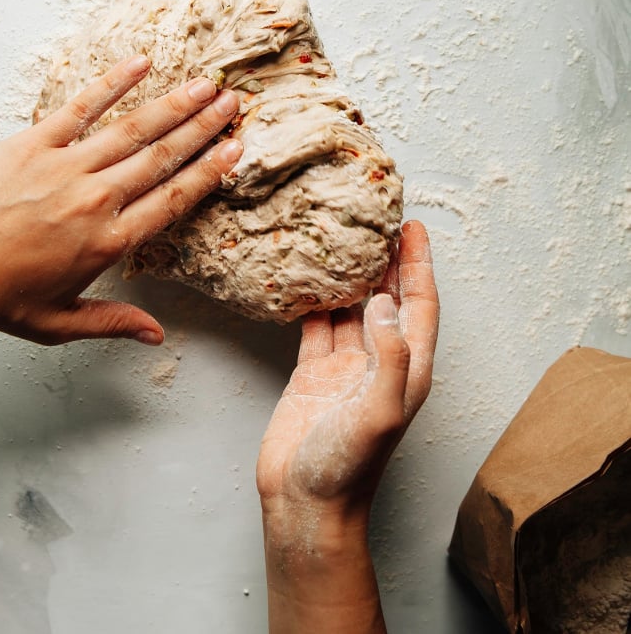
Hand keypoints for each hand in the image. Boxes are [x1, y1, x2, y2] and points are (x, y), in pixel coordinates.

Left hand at [0, 56, 241, 389]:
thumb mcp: (60, 322)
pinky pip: (81, 107)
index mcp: (110, 242)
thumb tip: (157, 336)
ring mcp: (66, 167)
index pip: (175, 198)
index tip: (234, 150)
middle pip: (164, 157)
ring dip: (175, 105)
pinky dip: (112, 83)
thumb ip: (114, 322)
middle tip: (232, 105)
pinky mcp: (33, 144)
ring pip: (134, 129)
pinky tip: (139, 64)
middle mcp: (97, 200)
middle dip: (204, 128)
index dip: (210, 171)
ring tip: (205, 86)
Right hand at [257, 221, 437, 633]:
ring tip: (344, 237)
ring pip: (351, 307)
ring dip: (350, 274)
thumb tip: (382, 301)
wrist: (304, 502)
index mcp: (407, 369)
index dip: (419, 266)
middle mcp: (379, 361)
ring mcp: (345, 366)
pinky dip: (314, 300)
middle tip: (379, 219)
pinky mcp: (312, 371)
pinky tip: (308, 277)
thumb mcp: (380, 412)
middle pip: (388, 298)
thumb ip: (389, 356)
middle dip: (388, 260)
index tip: (413, 228)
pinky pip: (317, 325)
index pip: (419, 305)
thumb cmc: (348, 468)